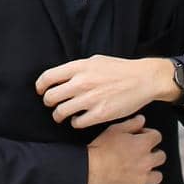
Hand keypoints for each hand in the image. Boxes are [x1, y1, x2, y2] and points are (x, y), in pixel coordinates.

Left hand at [36, 54, 179, 127]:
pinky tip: (79, 120)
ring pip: (61, 112)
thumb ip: (78, 69)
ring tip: (62, 115)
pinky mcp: (99, 114)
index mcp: (79, 67)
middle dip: (49, 103)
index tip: (41, 91)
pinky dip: (75, 123)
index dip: (40, 86)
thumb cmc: (120, 69)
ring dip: (59, 115)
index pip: (48, 77)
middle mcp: (81, 83)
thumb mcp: (95, 61)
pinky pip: (77, 123)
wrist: (143, 79)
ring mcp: (90, 100)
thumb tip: (63, 76)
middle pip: (51, 97)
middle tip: (53, 105)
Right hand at [86, 115, 165, 183]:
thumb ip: (132, 123)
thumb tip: (142, 119)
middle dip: (154, 154)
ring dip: (151, 173)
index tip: (141, 136)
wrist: (91, 168)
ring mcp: (142, 179)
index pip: (157, 137)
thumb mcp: (115, 129)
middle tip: (142, 154)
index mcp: (143, 144)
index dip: (149, 135)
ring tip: (140, 171)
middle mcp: (147, 162)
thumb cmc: (101, 148)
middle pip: (161, 157)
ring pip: (157, 176)